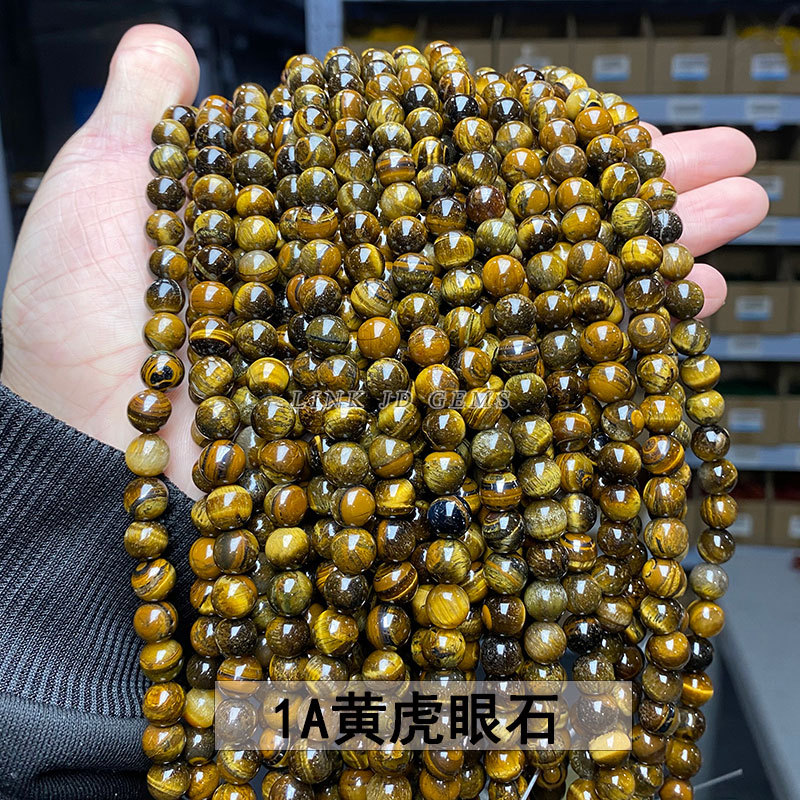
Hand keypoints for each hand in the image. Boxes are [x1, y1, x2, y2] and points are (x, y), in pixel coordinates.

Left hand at [0, 25, 768, 495]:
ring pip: (546, 306)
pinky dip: (603, 357)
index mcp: (334, 228)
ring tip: (734, 226)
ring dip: (645, 266)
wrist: (78, 453)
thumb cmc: (82, 326)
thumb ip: (154, 118)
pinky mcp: (418, 431)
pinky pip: (529, 391)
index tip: (619, 123)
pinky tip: (676, 324)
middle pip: (526, 234)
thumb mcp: (113, 189)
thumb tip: (169, 44)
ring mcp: (410, 365)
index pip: (462, 173)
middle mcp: (386, 293)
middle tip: (734, 167)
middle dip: (631, 199)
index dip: (542, 148)